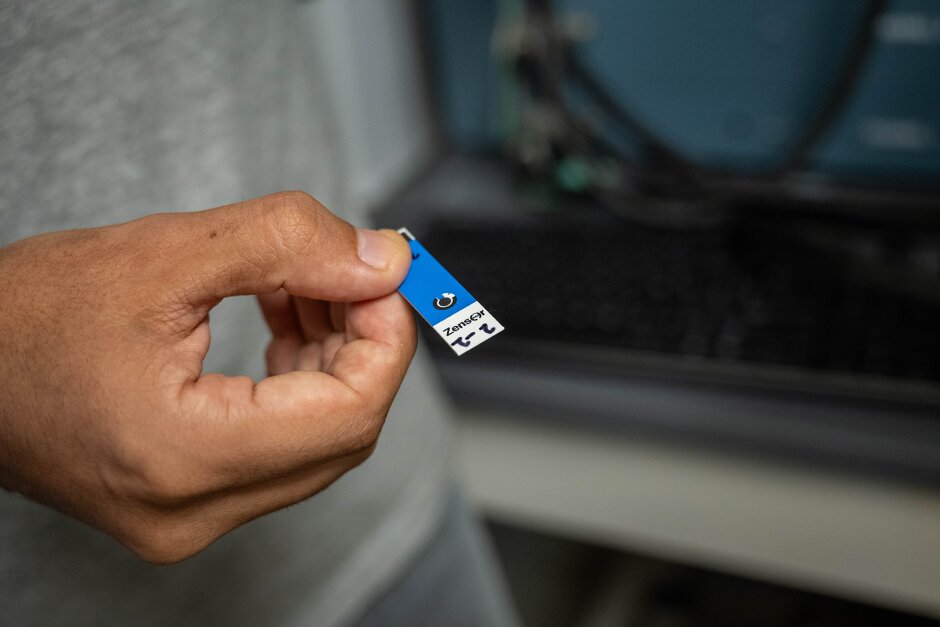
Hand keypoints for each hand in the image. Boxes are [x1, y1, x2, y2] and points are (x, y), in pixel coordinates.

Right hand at [0, 191, 414, 562]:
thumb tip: (381, 262)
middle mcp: (193, 512)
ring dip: (333, 355)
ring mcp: (190, 517)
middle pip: (342, 431)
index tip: (385, 276)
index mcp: (185, 459)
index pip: (350, 414)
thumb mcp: (162, 254)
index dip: (387, 337)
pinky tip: (286, 318)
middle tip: (350, 269)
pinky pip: (281, 446)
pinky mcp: (188, 501)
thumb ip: (286, 246)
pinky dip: (300, 378)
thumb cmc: (22, 317)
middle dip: (362, 340)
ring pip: (317, 438)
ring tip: (306, 282)